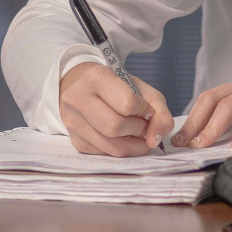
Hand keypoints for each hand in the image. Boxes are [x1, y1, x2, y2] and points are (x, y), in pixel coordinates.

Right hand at [58, 62, 173, 156]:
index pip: (126, 104)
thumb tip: (155, 140)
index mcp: (96, 77)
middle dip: (138, 131)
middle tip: (143, 126)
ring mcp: (72, 121)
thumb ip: (159, 113)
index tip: (145, 110)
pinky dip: (119, 149)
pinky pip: (104, 153)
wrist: (86, 89)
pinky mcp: (74, 140)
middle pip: (115, 127)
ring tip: (136, 135)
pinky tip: (121, 138)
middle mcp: (78, 98)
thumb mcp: (143, 91)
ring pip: (111, 146)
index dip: (143, 112)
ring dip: (132, 145)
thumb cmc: (118, 88)